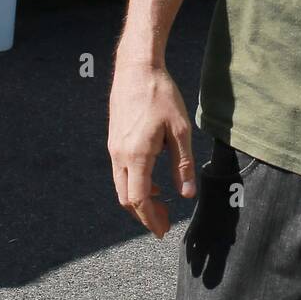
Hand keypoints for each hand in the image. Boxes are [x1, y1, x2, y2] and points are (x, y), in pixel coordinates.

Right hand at [108, 57, 195, 238]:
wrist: (136, 68)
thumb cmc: (160, 95)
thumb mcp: (180, 130)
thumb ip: (183, 164)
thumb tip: (187, 195)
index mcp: (136, 155)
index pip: (139, 199)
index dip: (151, 219)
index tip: (162, 231)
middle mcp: (120, 155)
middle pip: (126, 198)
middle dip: (144, 215)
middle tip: (163, 223)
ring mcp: (114, 148)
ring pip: (122, 186)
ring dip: (139, 200)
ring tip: (161, 204)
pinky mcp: (114, 140)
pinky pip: (121, 172)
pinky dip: (135, 184)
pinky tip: (152, 181)